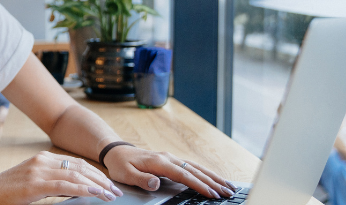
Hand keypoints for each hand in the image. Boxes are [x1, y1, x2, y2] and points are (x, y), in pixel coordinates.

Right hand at [0, 151, 123, 203]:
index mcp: (42, 159)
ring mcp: (38, 170)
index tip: (109, 184)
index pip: (77, 163)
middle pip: (80, 167)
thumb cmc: (6, 193)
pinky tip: (95, 194)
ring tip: (111, 194)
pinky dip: (84, 189)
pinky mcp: (35, 183)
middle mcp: (42, 160)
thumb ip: (51, 183)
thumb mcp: (32, 184)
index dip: (96, 173)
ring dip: (98, 185)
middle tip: (116, 190)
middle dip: (102, 179)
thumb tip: (74, 190)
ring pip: (77, 174)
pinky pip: (65, 185)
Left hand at [103, 146, 238, 198]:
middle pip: (195, 170)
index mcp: (158, 161)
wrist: (116, 151)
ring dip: (213, 177)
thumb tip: (156, 183)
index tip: (211, 194)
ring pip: (196, 167)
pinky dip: (205, 173)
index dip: (198, 185)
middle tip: (229, 192)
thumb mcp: (125, 174)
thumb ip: (141, 179)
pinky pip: (192, 166)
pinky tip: (213, 179)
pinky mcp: (171, 160)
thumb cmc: (120, 164)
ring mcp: (171, 158)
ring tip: (228, 187)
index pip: (183, 175)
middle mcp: (168, 157)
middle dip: (213, 182)